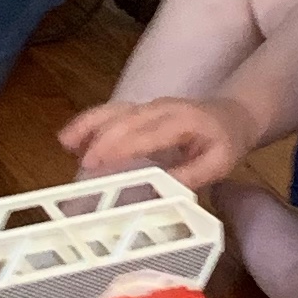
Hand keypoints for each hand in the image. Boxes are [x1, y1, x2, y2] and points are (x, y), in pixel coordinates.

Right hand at [59, 92, 250, 189]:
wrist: (232, 116)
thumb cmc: (224, 143)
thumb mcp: (218, 165)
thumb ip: (190, 176)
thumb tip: (160, 191)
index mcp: (183, 120)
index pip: (147, 132)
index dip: (120, 146)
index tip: (98, 163)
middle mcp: (161, 107)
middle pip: (125, 119)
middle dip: (101, 141)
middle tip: (82, 168)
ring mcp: (148, 105)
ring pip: (114, 110)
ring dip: (88, 125)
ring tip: (65, 143)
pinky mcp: (139, 109)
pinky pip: (112, 111)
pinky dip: (89, 122)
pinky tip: (69, 138)